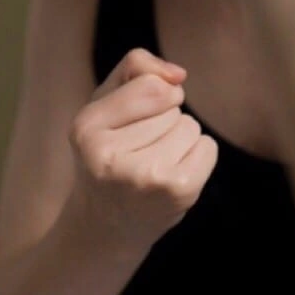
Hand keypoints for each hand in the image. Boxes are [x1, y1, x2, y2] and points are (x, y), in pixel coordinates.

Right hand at [68, 48, 218, 254]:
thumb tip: (178, 74)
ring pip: (190, 125)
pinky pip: (208, 147)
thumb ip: (135, 68)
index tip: (134, 120)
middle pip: (171, 105)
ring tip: (153, 164)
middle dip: (163, 120)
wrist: (107, 225)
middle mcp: (111, 156)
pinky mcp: (178, 191)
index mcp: (85, 129)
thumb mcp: (105, 103)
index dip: (154, 94)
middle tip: (138, 152)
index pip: (150, 85)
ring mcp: (146, 176)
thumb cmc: (109, 152)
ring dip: (180, 139)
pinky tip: (171, 177)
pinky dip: (198, 157)